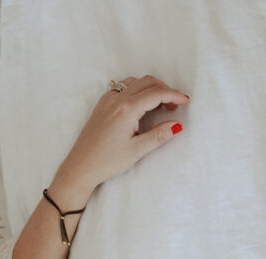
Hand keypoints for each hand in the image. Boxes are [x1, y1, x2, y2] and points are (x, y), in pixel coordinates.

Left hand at [54, 75, 188, 202]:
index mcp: (126, 109)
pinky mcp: (101, 106)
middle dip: (164, 90)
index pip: (156, 93)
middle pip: (147, 82)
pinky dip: (136, 90)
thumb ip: (158, 136)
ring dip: (150, 88)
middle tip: (174, 106)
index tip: (185, 101)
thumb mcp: (136, 151)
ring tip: (158, 106)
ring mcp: (107, 101)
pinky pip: (122, 88)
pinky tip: (140, 106)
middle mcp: (116, 100)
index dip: (174, 95)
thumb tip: (176, 125)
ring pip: (134, 82)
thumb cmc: (106, 162)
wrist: (80, 168)